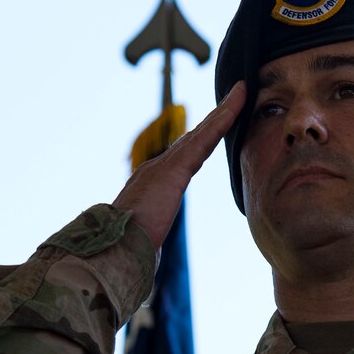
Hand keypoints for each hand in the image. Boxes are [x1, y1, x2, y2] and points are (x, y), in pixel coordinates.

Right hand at [113, 81, 245, 247]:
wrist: (111, 247)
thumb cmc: (124, 249)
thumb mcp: (143, 241)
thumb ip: (149, 241)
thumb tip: (148, 262)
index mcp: (155, 183)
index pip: (186, 156)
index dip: (202, 138)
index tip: (216, 126)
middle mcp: (159, 167)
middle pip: (196, 136)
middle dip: (216, 117)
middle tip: (237, 95)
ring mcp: (166, 164)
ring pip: (203, 131)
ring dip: (224, 110)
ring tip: (242, 90)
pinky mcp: (176, 167)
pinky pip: (206, 137)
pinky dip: (223, 118)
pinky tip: (237, 103)